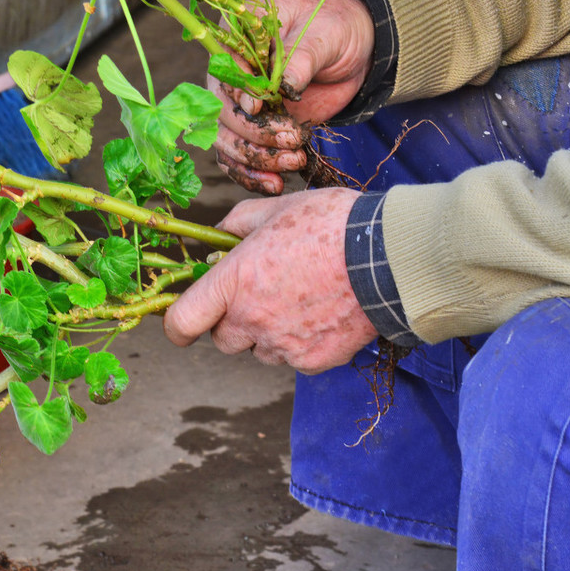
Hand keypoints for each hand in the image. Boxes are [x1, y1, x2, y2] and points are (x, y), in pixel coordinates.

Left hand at [163, 189, 376, 372]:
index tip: (183, 322)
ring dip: (267, 334)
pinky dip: (301, 343)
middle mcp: (252, 319)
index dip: (177, 325)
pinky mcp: (314, 361)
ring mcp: (283, 345)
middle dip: (233, 322)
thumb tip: (219, 237)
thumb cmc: (333, 224)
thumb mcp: (276, 209)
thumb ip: (237, 224)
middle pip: (222, 339)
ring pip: (259, 350)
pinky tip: (322, 314)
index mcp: (234, 282)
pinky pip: (294, 359)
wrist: (392, 256)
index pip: (183, 321)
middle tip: (260, 295)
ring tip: (300, 301)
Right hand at [213, 0, 375, 194]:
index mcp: (236, 39)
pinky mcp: (254, 132)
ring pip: (228, 141)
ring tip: (293, 162)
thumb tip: (281, 88)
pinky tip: (275, 184)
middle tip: (291, 139)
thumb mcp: (321, 36)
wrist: (353, 51)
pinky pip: (239, 159)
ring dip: (256, 159)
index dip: (236, 92)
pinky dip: (253, 175)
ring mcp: (239, 108)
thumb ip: (298, 59)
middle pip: (222, 113)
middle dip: (254, 133)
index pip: (223, 70)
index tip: (258, 107)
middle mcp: (229, 77)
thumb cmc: (332, 30)